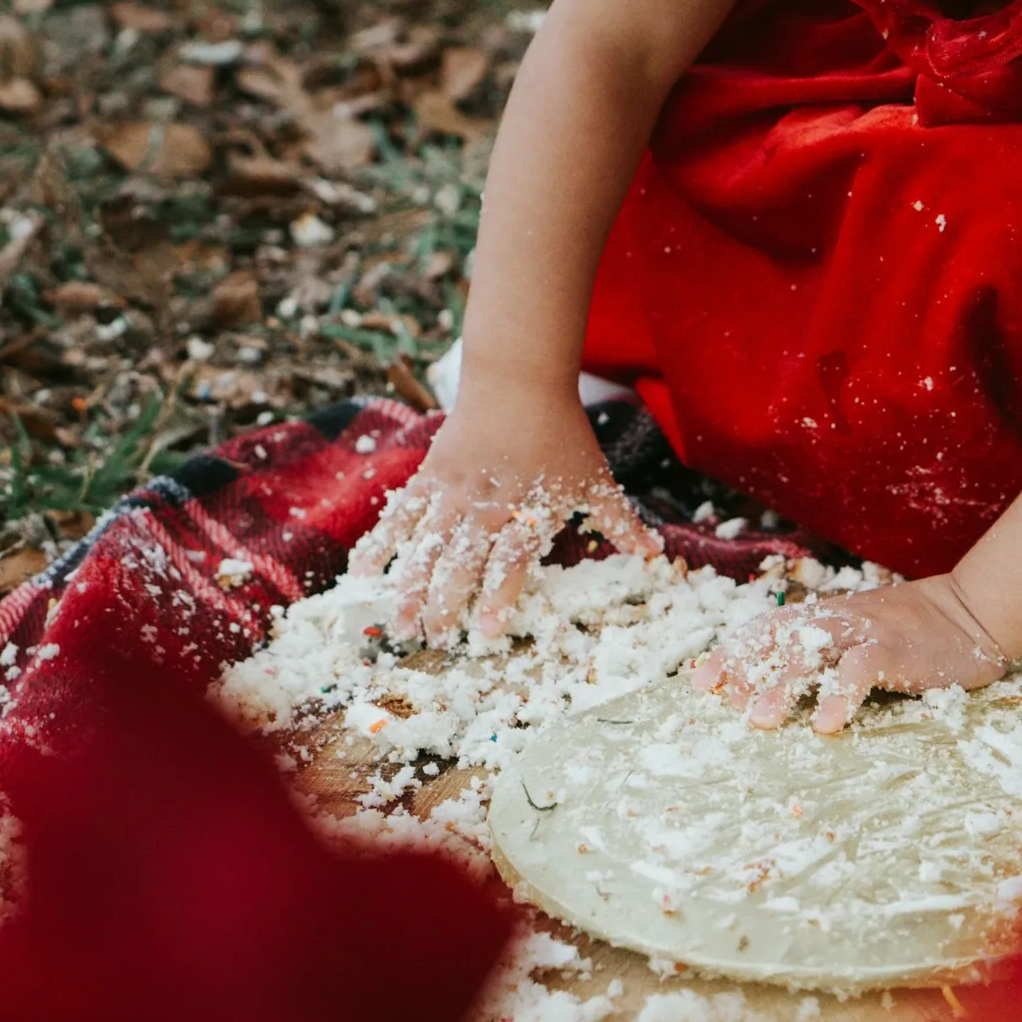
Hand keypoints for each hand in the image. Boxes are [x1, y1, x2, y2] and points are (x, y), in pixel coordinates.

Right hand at [350, 378, 661, 646]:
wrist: (519, 380)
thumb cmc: (563, 433)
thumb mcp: (596, 479)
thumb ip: (620, 522)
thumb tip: (657, 553)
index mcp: (528, 513)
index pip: (511, 564)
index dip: (498, 598)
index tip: (484, 632)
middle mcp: (488, 508)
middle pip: (461, 564)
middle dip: (445, 606)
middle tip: (434, 641)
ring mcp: (454, 493)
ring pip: (426, 547)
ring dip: (409, 588)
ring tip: (398, 623)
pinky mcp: (431, 476)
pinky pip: (401, 514)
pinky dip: (382, 542)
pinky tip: (364, 571)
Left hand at [691, 574, 1008, 733]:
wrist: (970, 612)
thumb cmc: (910, 635)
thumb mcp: (858, 639)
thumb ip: (823, 657)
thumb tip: (772, 692)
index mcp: (822, 619)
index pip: (766, 629)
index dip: (732, 653)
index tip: (701, 680)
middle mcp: (834, 620)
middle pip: (778, 637)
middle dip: (745, 666)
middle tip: (722, 700)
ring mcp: (864, 631)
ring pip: (812, 651)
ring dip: (784, 685)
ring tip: (762, 720)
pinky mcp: (894, 649)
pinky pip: (861, 669)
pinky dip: (840, 694)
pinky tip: (825, 723)